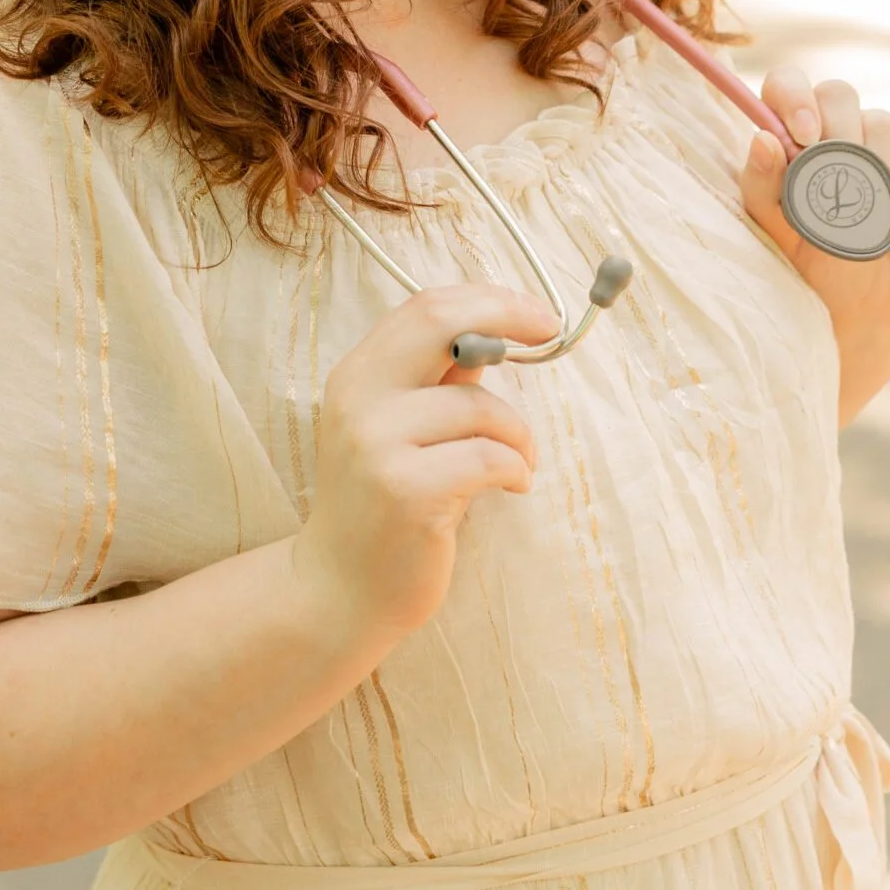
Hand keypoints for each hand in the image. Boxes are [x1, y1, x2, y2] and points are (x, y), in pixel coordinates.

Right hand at [292, 283, 556, 651]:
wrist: (341, 590)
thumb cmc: (382, 506)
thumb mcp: (399, 431)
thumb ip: (437, 383)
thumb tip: (493, 335)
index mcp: (357, 376)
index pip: (424, 308)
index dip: (487, 299)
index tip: (536, 313)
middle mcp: (358, 401)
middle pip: (440, 325)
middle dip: (507, 317)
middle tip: (549, 334)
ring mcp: (376, 446)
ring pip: (480, 406)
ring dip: (520, 434)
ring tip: (520, 462)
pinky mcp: (406, 492)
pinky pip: (489, 457)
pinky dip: (516, 468)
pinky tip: (514, 486)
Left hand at [740, 69, 889, 423]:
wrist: (863, 319)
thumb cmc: (811, 270)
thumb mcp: (774, 232)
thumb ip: (762, 185)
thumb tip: (762, 138)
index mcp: (793, 137)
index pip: (788, 85)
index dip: (794, 96)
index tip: (800, 135)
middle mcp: (841, 131)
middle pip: (839, 93)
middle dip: (836, 134)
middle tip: (833, 184)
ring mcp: (889, 143)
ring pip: (884, 123)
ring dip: (872, 179)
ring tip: (863, 233)